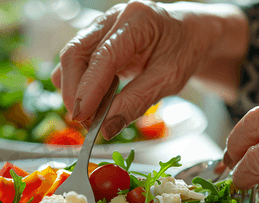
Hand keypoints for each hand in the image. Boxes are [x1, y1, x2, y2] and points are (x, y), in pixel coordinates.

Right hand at [51, 0, 247, 139]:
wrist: (188, 33)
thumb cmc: (183, 50)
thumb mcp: (169, 79)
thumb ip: (136, 103)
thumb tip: (106, 128)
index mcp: (137, 20)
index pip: (103, 56)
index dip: (88, 88)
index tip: (81, 116)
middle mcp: (112, 18)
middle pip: (75, 53)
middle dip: (74, 92)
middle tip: (86, 123)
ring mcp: (99, 26)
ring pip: (70, 58)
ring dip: (73, 90)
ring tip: (90, 116)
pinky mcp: (93, 39)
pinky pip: (74, 61)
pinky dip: (77, 84)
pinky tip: (90, 99)